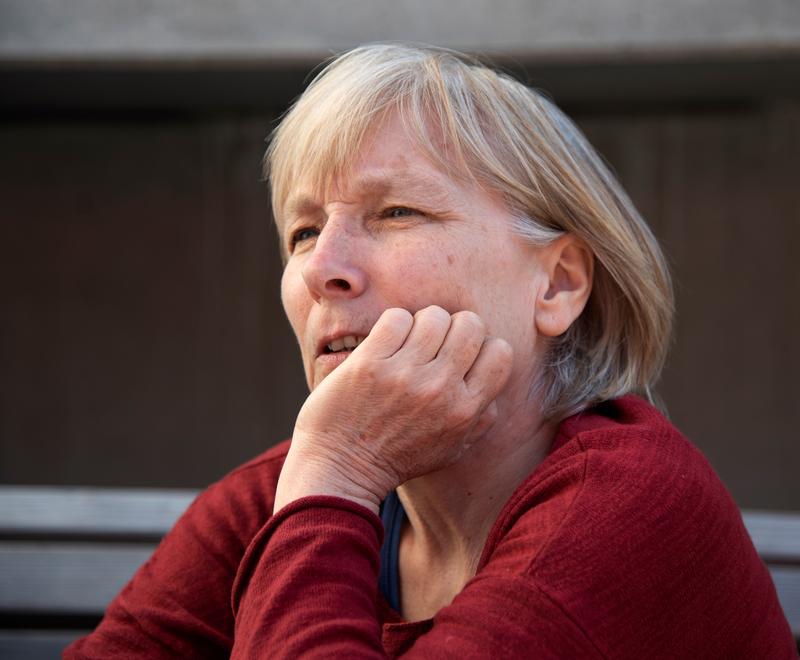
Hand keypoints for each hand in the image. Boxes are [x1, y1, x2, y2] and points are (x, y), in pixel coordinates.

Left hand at [274, 306, 512, 513]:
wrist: (340, 469)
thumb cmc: (398, 457)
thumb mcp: (453, 448)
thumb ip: (481, 416)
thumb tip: (494, 383)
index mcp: (466, 410)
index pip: (500, 351)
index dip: (482, 346)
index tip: (459, 356)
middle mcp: (440, 389)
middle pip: (469, 323)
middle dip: (453, 328)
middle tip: (432, 345)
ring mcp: (405, 374)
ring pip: (433, 315)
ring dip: (420, 324)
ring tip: (405, 345)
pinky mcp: (370, 362)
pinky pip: (396, 317)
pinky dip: (392, 326)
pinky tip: (383, 346)